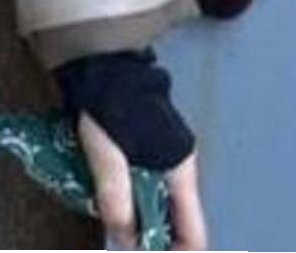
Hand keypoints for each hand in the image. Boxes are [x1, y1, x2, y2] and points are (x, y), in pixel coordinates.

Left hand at [78, 113, 207, 250]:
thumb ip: (115, 197)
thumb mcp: (108, 155)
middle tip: (122, 242)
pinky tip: (107, 196)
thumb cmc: (110, 105)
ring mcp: (164, 155)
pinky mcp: (147, 145)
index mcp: (180, 171)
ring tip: (111, 221)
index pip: (194, 233)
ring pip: (157, 202)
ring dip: (136, 215)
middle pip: (174, 221)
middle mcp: (179, 167)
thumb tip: (124, 239)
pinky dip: (129, 195)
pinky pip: (143, 183)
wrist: (101, 60)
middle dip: (150, 237)